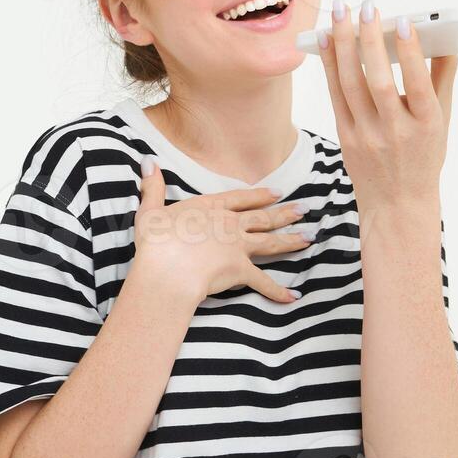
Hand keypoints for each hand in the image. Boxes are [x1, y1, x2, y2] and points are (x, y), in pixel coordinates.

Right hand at [125, 158, 309, 303]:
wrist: (168, 268)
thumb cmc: (156, 241)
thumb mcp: (150, 210)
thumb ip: (152, 187)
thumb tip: (148, 161)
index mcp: (210, 208)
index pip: (240, 198)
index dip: (260, 196)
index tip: (277, 193)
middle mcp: (229, 224)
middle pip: (262, 217)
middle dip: (284, 213)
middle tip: (304, 210)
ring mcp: (237, 247)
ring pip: (270, 242)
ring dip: (291, 240)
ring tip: (309, 237)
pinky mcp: (240, 271)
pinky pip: (263, 283)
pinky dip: (278, 292)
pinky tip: (293, 297)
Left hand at [317, 0, 456, 210]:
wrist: (397, 204)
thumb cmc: (423, 157)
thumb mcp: (442, 121)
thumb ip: (442, 80)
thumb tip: (447, 40)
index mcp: (426, 125)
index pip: (417, 85)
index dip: (411, 53)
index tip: (404, 22)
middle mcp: (395, 131)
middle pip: (377, 81)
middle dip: (370, 41)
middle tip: (367, 7)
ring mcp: (366, 135)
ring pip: (350, 85)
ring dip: (343, 45)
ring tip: (342, 13)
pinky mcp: (345, 137)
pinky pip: (334, 95)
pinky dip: (329, 65)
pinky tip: (326, 39)